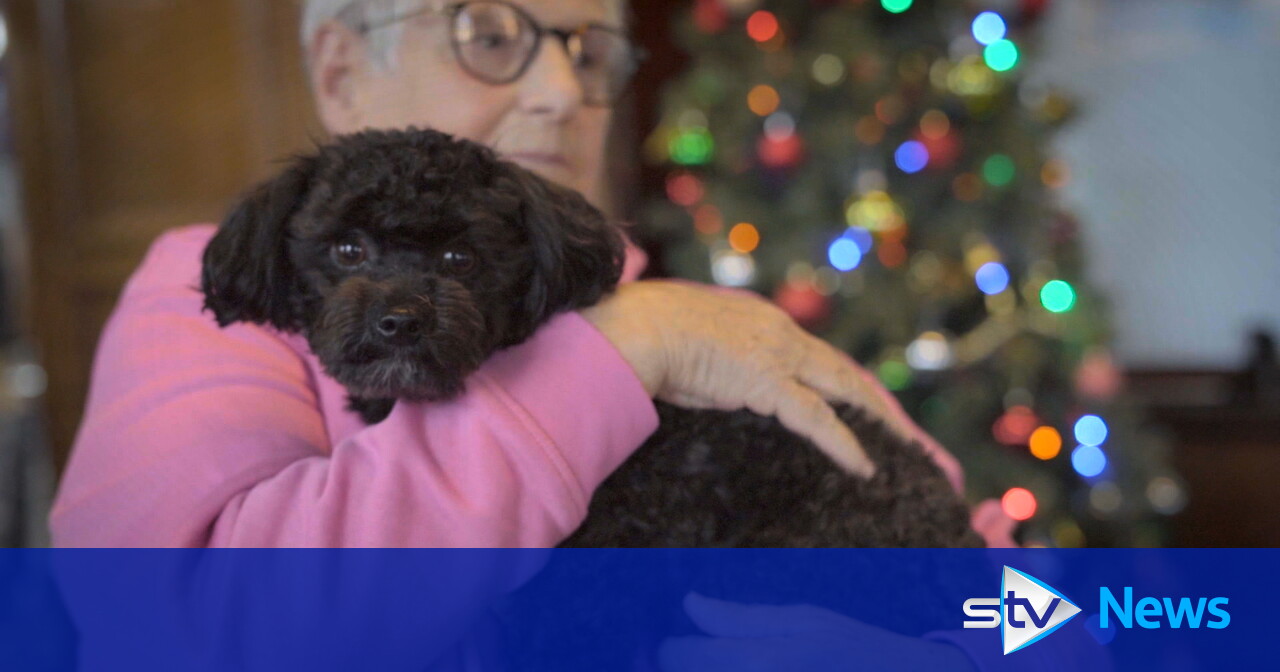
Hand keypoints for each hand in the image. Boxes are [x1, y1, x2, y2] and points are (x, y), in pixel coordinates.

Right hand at [579, 281, 916, 477]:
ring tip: (902, 450)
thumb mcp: (694, 341)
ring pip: (843, 389)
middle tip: (904, 431)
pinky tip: (863, 466)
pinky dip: (844, 444)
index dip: (842, 381)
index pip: (817, 355)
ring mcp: (777, 355)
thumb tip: (717, 377)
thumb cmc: (649, 335)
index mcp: (763, 322)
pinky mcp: (767, 382)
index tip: (860, 403)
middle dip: (876, 402)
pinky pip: (817, 418)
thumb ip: (719, 359)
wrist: (636, 329)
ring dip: (877, 421)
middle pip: (842, 370)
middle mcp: (780, 333)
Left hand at [658, 593, 976, 671]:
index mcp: (758, 661)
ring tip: (708, 665)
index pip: (679, 655)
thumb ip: (740, 618)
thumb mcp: (804, 621)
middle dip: (673, 668)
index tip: (669, 644)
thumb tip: (688, 602)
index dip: (667, 647)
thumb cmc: (856, 651)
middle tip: (679, 657)